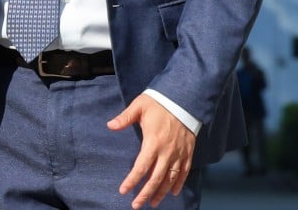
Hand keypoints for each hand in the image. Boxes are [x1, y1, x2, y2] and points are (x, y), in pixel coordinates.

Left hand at [109, 94, 195, 208]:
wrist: (185, 99)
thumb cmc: (159, 103)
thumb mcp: (139, 106)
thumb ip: (124, 118)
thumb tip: (109, 125)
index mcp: (153, 142)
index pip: (141, 167)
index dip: (132, 181)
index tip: (124, 191)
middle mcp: (167, 152)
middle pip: (156, 178)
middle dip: (145, 193)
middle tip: (136, 205)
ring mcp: (179, 153)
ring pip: (170, 178)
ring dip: (161, 192)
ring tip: (152, 203)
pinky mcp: (188, 152)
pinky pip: (184, 172)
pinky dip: (178, 183)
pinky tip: (173, 192)